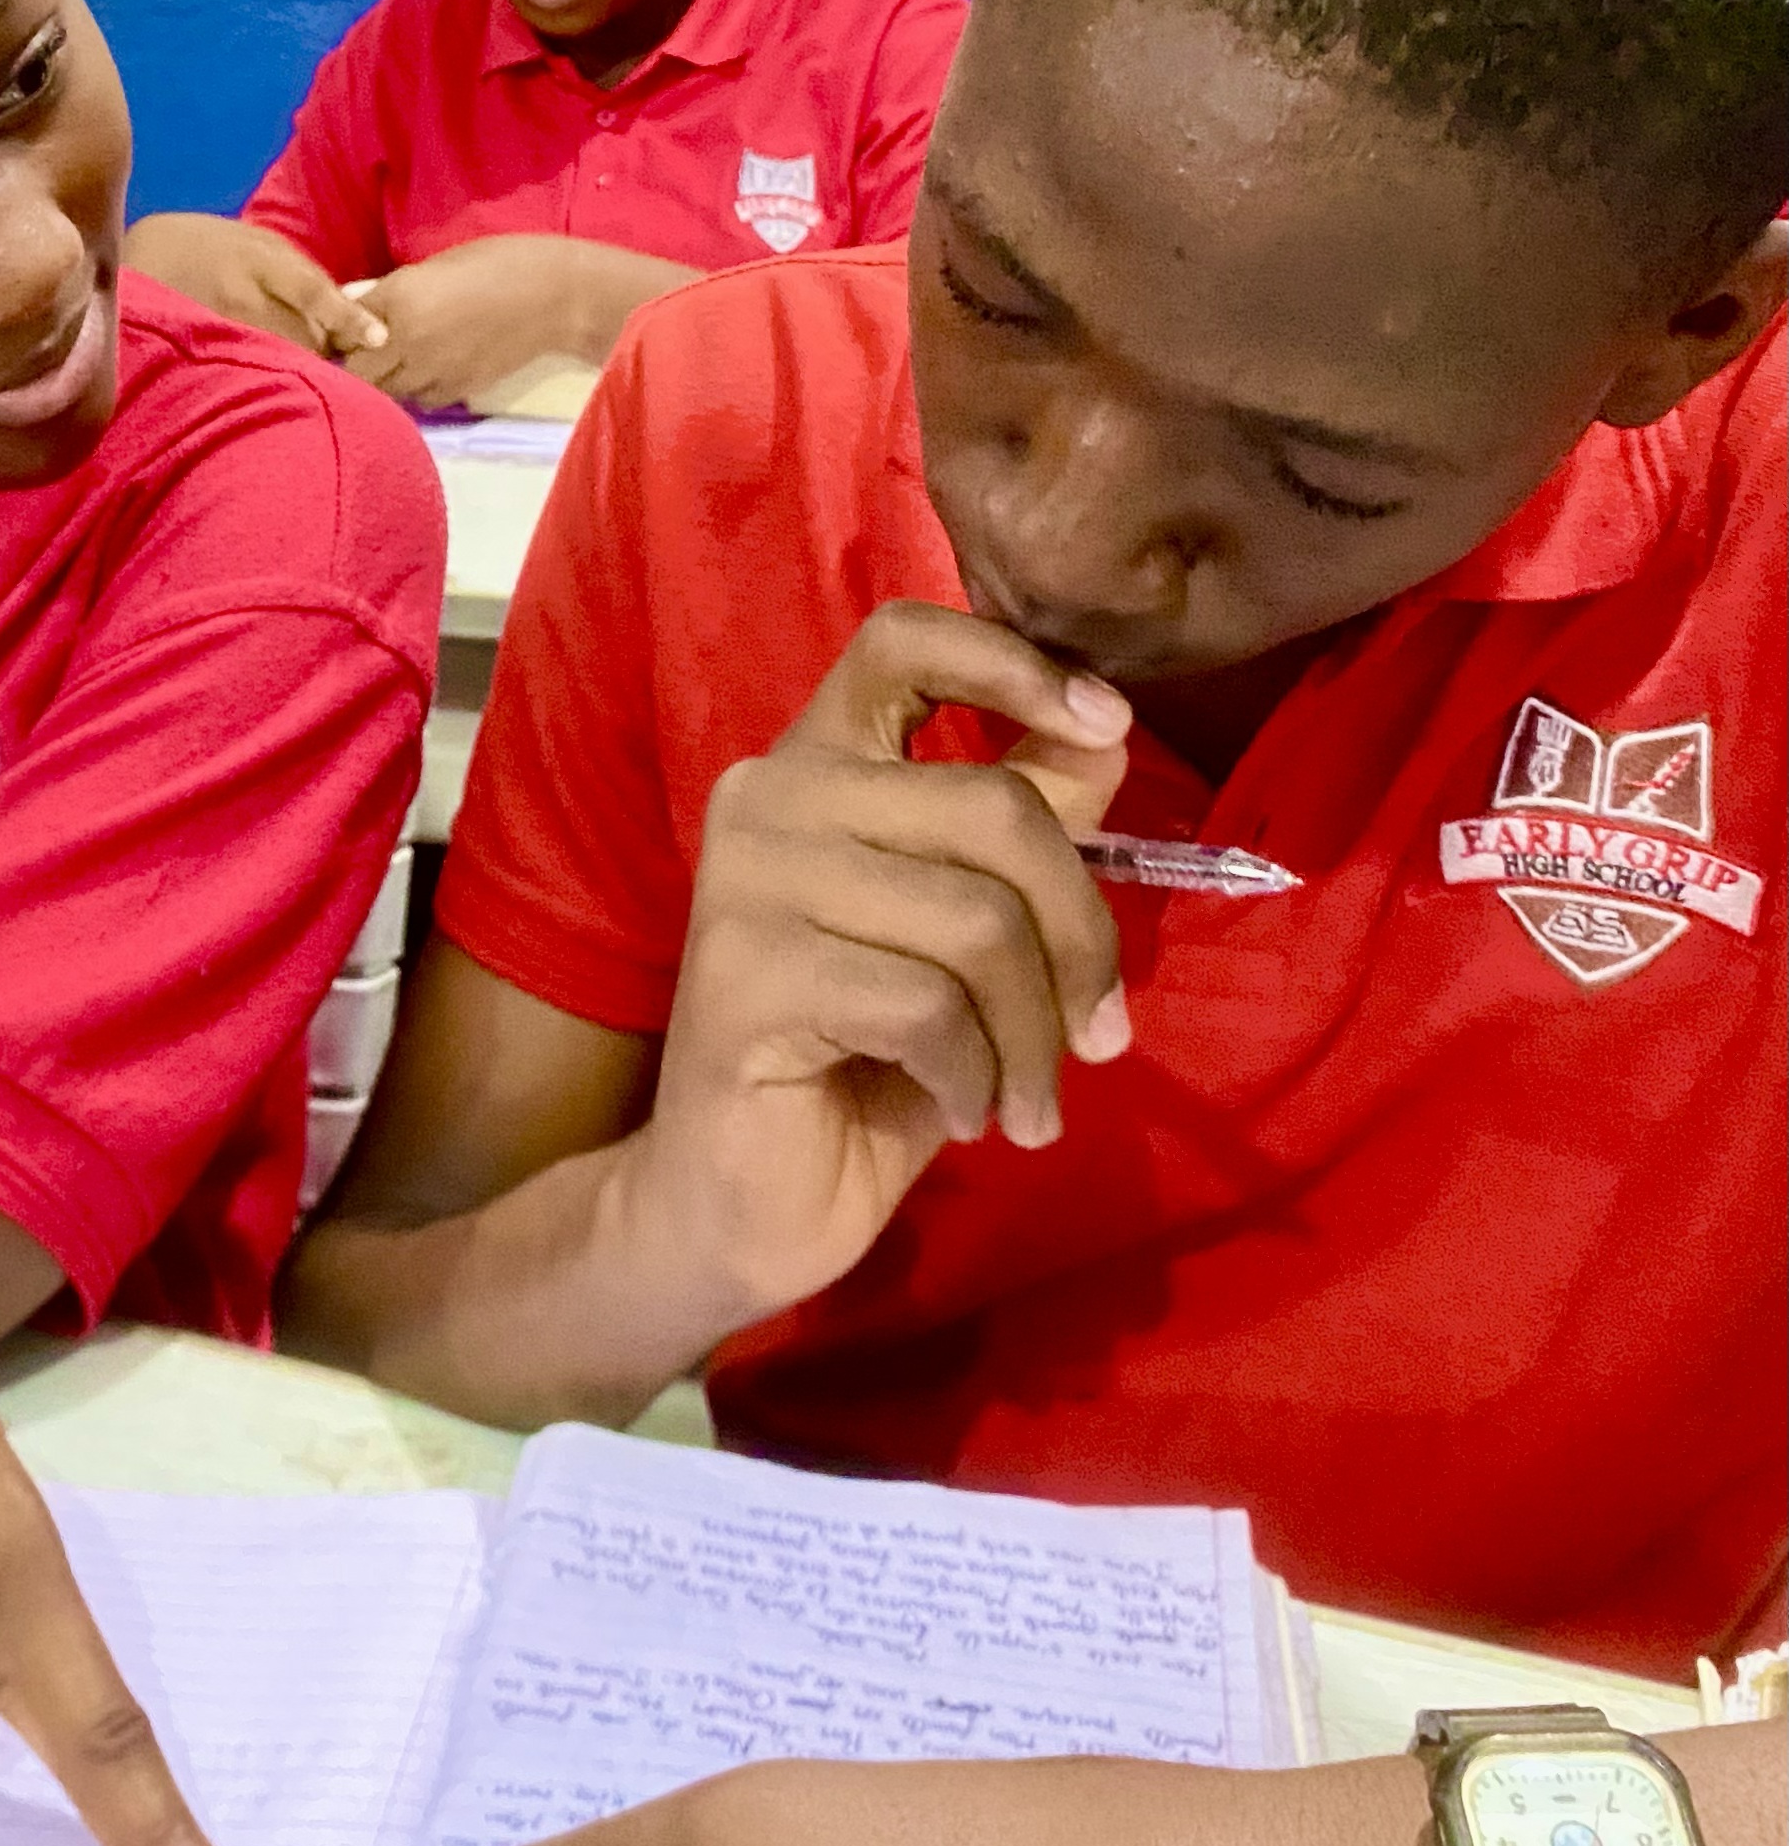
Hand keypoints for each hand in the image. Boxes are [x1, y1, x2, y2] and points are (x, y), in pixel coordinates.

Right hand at [123, 211, 390, 365]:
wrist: (135, 255)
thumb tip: (343, 307)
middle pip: (301, 337)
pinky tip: (260, 380)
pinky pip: (243, 373)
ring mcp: (215, 325)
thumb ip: (295, 271)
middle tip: (335, 362)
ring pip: (275, 360)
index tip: (378, 339)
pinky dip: (260, 378)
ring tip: (293, 371)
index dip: (348, 317)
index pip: (312, 290)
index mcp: (258, 259)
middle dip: (322, 352)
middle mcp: (239, 293)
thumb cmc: (205, 243)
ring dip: (293, 369)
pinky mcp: (198, 349)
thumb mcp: (251, 238)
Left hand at [348, 237, 634, 407]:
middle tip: (366, 352)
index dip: (341, 329)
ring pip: (387, 391)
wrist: (554, 296)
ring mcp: (432, 370)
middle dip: (356, 363)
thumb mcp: (438, 264)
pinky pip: (422, 400)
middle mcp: (407, 339)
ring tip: (400, 362)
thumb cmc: (498, 262)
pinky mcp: (458, 391)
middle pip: (356, 370)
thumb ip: (392, 288)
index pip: (346, 325)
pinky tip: (430, 372)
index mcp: (400, 298)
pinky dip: (419, 390)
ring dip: (386, 380)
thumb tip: (355, 301)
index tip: (343, 328)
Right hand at [606, 603, 1134, 1349]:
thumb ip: (1023, 827)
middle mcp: (769, 791)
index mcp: (820, 761)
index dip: (1016, 662)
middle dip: (1079, 939)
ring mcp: (746, 877)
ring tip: (1023, 1099)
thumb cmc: (864, 1062)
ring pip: (976, 922)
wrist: (739, 1204)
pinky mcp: (746, 971)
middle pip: (995, 811)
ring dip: (1034, 1037)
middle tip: (1097, 1037)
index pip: (903, 640)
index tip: (1107, 724)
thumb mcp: (966, 936)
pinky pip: (929, 1005)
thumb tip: (1106, 737)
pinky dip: (976, 1076)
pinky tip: (958, 1111)